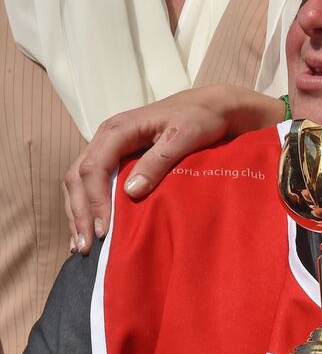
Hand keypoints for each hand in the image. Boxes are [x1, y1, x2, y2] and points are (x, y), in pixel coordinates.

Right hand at [65, 85, 284, 253]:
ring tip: (81, 245)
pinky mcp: (115, 157)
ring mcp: (108, 147)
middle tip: (86, 247)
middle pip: (78, 177)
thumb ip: (158, 161)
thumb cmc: (200, 119)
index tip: (105, 230)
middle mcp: (106, 136)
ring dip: (78, 213)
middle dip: (81, 212)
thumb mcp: (184, 136)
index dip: (96, 200)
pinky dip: (86, 206)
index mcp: (119, 129)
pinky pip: (91, 182)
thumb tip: (131, 192)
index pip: (94, 167)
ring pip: (78, 181)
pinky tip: (88, 228)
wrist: (212, 106)